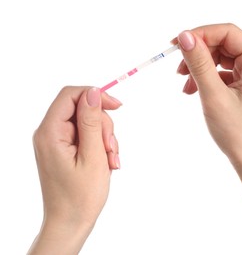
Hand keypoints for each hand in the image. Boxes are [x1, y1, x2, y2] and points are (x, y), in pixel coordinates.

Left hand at [28, 86, 120, 253]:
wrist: (71, 222)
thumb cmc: (81, 196)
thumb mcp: (92, 156)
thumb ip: (92, 122)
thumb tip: (93, 92)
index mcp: (50, 133)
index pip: (71, 95)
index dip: (95, 95)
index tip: (117, 106)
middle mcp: (50, 133)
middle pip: (83, 110)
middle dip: (103, 126)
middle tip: (111, 150)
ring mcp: (57, 141)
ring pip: (89, 123)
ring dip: (105, 139)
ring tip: (110, 162)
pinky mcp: (65, 148)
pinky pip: (87, 136)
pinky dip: (100, 146)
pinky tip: (107, 163)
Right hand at [175, 23, 241, 253]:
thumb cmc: (241, 134)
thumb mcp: (215, 96)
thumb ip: (199, 63)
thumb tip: (185, 36)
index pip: (227, 32)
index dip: (200, 34)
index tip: (177, 44)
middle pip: (224, 44)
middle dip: (199, 53)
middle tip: (178, 68)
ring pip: (221, 58)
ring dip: (200, 67)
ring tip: (184, 84)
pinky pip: (224, 73)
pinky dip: (207, 79)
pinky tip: (193, 91)